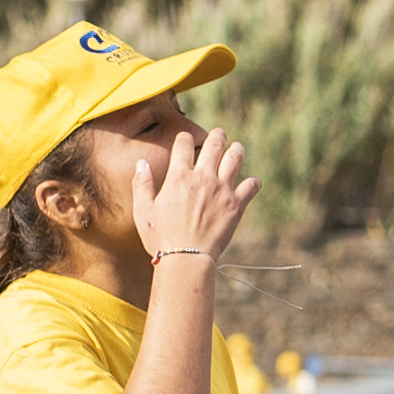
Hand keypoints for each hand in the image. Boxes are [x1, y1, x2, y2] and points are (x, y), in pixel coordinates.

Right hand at [136, 123, 258, 259]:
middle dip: (217, 135)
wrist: (185, 259)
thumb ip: (142, 184)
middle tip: (219, 134)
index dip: (184, 138)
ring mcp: (222, 190)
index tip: (185, 140)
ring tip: (236, 148)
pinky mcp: (236, 205)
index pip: (184, 144)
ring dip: (236, 150)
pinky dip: (253, 182)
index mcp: (179, 177)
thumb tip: (141, 163)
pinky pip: (251, 186)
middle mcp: (203, 178)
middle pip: (215, 144)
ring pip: (235, 158)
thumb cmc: (160, 238)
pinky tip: (251, 182)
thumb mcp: (143, 211)